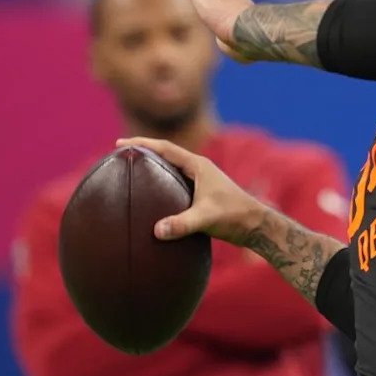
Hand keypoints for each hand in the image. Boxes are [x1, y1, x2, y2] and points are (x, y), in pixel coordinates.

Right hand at [115, 137, 264, 244]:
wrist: (255, 225)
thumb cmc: (234, 216)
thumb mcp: (207, 218)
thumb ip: (182, 224)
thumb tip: (156, 230)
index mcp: (198, 165)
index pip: (165, 148)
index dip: (142, 144)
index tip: (121, 144)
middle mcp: (198, 170)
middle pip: (165, 155)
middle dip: (143, 152)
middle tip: (120, 154)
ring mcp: (199, 182)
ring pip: (170, 170)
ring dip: (151, 168)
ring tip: (130, 173)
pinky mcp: (201, 195)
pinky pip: (174, 185)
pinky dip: (159, 186)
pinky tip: (149, 199)